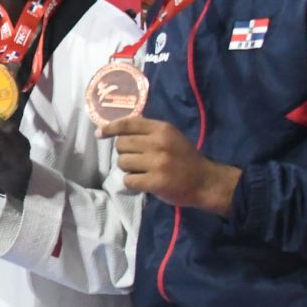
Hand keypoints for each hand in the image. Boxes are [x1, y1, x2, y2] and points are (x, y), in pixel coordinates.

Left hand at [101, 116, 240, 215]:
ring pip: (122, 163)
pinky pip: (128, 180)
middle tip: (138, 160)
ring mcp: (157, 163)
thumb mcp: (171, 137)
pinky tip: (144, 182)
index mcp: (162, 129)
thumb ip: (148, 131)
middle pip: (121, 145)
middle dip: (125, 153)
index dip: (110, 128)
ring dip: (128, 169)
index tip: (99, 134)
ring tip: (143, 171)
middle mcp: (159, 143)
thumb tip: (117, 128)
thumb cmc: (185, 158)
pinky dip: (133, 183)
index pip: (128, 124)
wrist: (206, 182)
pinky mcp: (155, 182)